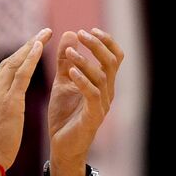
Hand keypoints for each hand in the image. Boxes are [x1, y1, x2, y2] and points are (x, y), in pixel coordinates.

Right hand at [0, 29, 50, 170]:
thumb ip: (0, 108)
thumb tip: (9, 105)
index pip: (3, 69)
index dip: (19, 56)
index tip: (32, 45)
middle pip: (9, 61)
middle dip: (27, 45)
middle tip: (42, 33)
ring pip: (15, 63)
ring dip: (31, 46)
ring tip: (45, 34)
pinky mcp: (8, 102)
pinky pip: (21, 75)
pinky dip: (30, 59)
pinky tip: (40, 47)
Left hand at [46, 28, 122, 175]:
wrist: (61, 146)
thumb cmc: (65, 114)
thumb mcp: (63, 81)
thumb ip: (66, 60)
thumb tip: (70, 32)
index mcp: (103, 83)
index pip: (115, 57)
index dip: (106, 41)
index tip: (90, 29)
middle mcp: (107, 92)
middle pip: (112, 62)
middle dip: (98, 45)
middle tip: (82, 34)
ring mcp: (102, 105)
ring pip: (102, 77)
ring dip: (85, 61)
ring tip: (69, 52)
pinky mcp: (93, 117)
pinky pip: (92, 95)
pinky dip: (83, 80)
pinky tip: (71, 72)